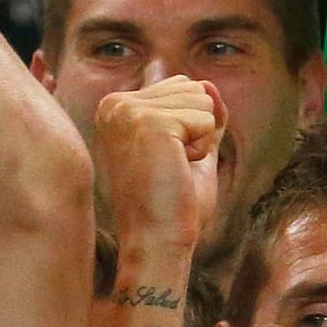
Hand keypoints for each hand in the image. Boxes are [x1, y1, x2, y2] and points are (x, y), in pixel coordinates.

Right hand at [93, 76, 221, 258]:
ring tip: (171, 169)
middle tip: (170, 167)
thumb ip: (200, 117)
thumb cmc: (170, 206)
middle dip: (196, 130)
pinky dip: (201, 149)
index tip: (164, 161)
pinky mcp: (149, 122)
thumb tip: (211, 85)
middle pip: (193, 89)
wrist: (156, 242)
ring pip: (202, 100)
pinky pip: (206, 119)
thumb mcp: (191, 151)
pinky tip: (175, 170)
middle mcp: (116, 104)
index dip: (190, 128)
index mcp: (117, 109)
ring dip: (200, 140)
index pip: (182, 87)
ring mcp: (129, 111)